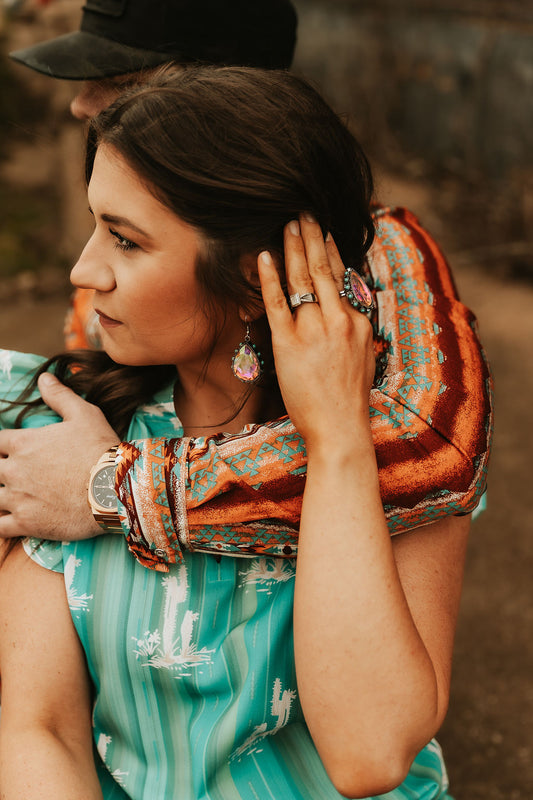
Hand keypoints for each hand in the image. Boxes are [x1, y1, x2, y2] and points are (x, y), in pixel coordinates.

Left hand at [0, 372, 118, 539]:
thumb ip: (59, 395)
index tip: (6, 450)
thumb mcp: (84, 413)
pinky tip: (5, 521)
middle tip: (7, 473)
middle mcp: (13, 471)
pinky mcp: (26, 524)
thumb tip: (44, 378)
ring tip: (5, 497)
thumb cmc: (99, 448)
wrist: (114, 487)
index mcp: (22, 444)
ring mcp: (18, 499)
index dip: (0, 446)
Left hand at [258, 215, 374, 449]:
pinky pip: (276, 302)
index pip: (342, 279)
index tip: (324, 231)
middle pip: (323, 269)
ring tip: (287, 223)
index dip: (331, 251)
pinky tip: (263, 256)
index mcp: (358, 322)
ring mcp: (314, 329)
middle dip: (313, 236)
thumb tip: (345, 313)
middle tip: (303, 212)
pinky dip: (269, 277)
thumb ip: (353, 332)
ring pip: (302, 278)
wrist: (341, 429)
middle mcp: (339, 319)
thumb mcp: (362, 358)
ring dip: (294, 246)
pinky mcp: (288, 343)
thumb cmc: (348, 401)